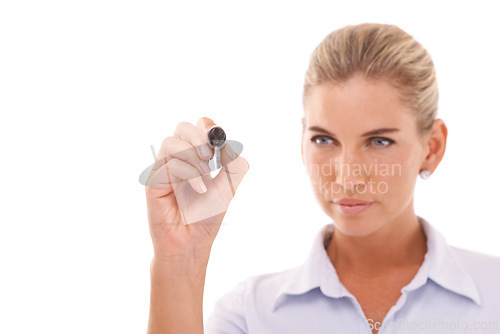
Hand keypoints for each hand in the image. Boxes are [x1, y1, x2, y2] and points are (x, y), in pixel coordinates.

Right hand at [145, 117, 248, 260]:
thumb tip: (230, 146)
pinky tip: (200, 188)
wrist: (192, 242)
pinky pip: (168, 163)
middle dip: (199, 136)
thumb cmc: (207, 216)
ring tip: (205, 172)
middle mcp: (178, 159)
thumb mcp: (229, 187)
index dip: (209, 128)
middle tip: (211, 155)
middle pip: (182, 127)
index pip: (198, 127)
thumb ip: (235, 165)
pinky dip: (188, 172)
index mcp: (195, 157)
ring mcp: (164, 169)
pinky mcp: (153, 181)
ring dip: (192, 154)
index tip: (220, 143)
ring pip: (171, 142)